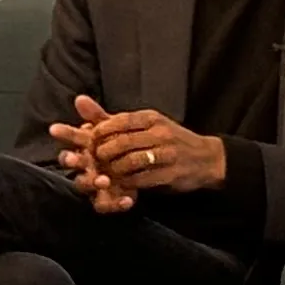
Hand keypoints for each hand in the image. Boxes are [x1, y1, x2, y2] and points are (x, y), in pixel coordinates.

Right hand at [46, 93, 128, 209]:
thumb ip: (96, 116)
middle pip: (72, 164)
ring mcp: (94, 185)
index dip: (62, 134)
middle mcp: (85, 166)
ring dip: (92, 183)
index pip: (69, 139)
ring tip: (104, 180)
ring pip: (84, 185)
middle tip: (75, 159)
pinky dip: (116, 204)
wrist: (139, 168)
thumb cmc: (117, 147)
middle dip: (71, 161)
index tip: (54, 128)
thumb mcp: (111, 130)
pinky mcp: (106, 200)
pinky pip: (105, 205)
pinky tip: (128, 199)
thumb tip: (79, 97)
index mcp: (84, 147)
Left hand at [82, 107, 224, 197]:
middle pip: (123, 142)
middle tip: (95, 159)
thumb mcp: (144, 124)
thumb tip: (78, 101)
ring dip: (114, 169)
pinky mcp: (171, 174)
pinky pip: (142, 179)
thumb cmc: (169, 139)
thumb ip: (110, 118)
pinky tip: (121, 183)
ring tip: (106, 173)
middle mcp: (160, 133)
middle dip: (104, 152)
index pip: (119, 121)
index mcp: (151, 118)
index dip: (101, 131)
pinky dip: (128, 182)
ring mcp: (167, 154)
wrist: (206, 158)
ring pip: (131, 161)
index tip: (90, 139)